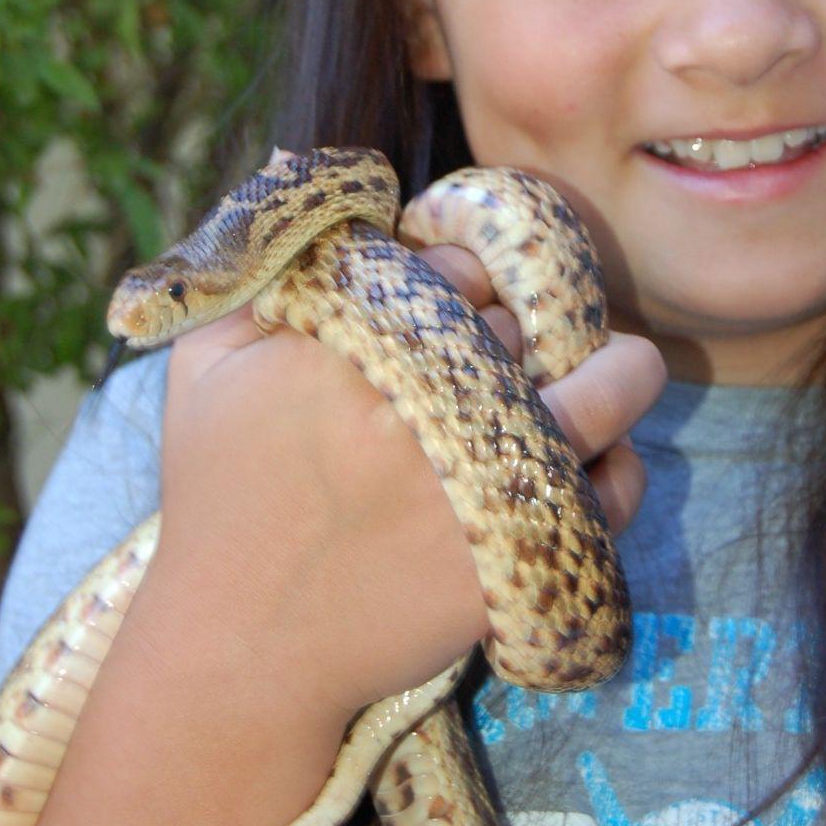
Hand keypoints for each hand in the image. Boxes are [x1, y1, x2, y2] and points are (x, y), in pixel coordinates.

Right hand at [145, 241, 663, 727]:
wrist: (244, 649)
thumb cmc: (223, 500)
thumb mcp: (205, 367)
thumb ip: (258, 266)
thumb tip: (292, 177)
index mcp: (362, 335)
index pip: (464, 260)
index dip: (471, 279)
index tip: (460, 309)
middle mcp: (432, 394)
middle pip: (536, 320)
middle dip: (533, 330)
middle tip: (520, 358)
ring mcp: (489, 474)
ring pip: (611, 384)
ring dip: (620, 373)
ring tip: (614, 376)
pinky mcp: (523, 549)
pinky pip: (617, 489)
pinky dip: (620, 471)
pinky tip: (600, 464)